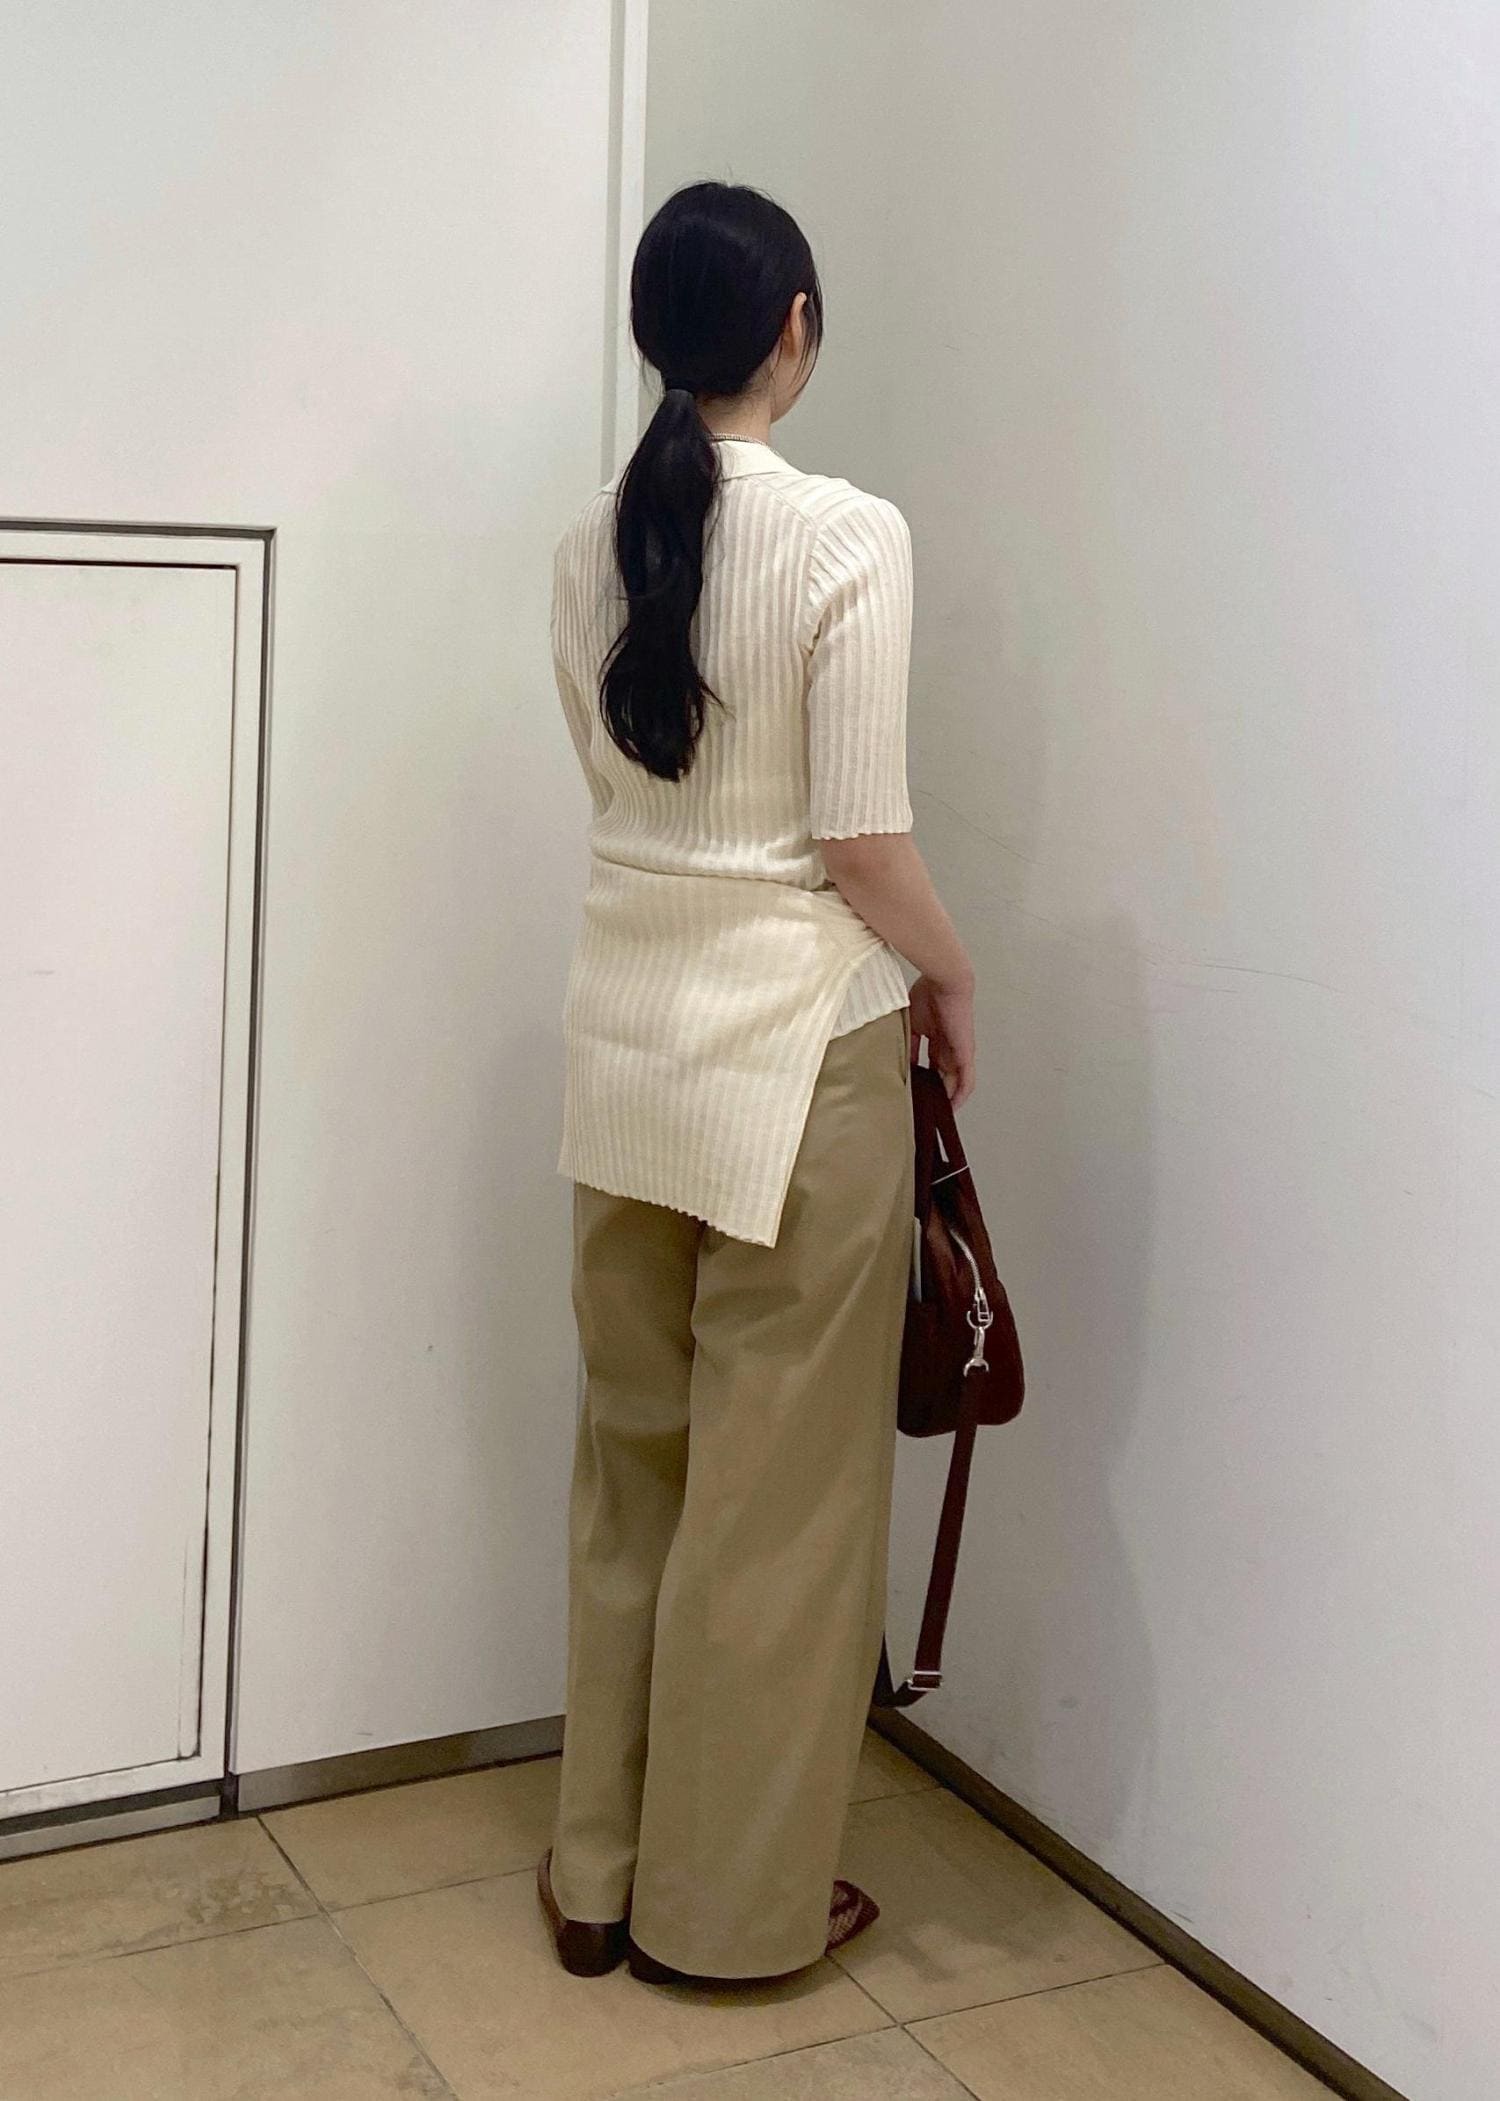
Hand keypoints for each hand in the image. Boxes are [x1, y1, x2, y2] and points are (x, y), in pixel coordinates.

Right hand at [909, 972, 975, 1107]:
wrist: (945, 981)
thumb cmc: (926, 992)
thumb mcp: (909, 1022)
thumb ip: (905, 1040)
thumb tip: (894, 1058)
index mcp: (934, 1035)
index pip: (928, 1062)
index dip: (921, 1077)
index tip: (911, 1090)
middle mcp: (948, 1045)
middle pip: (942, 1074)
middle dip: (933, 1091)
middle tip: (922, 1108)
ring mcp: (958, 1050)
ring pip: (954, 1080)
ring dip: (946, 1097)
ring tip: (936, 1113)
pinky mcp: (966, 1053)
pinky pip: (967, 1080)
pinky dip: (960, 1094)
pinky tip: (953, 1107)